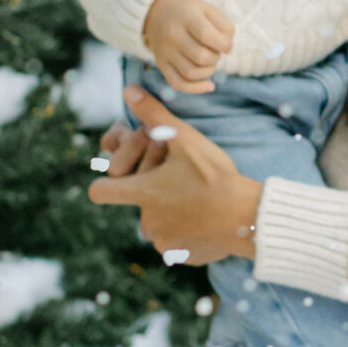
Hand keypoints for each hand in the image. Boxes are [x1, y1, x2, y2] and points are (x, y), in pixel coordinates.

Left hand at [92, 86, 261, 264]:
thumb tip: (128, 90)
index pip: (100, 191)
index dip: (106, 182)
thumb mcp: (186, 139)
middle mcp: (146, 221)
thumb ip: (154, 115)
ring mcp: (164, 242)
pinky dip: (188, 232)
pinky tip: (207, 219)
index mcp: (142, 193)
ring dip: (171, 214)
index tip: (123, 177)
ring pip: (158, 225)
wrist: (247, 216)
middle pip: (138, 205)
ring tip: (197, 201)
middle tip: (183, 183)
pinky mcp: (182, 256)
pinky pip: (177, 242)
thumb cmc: (215, 177)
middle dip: (154, 194)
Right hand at [144, 0, 234, 94]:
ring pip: (192, 73)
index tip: (226, 43)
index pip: (207, 36)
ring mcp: (165, 51)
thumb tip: (227, 50)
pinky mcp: (161, 63)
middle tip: (214, 50)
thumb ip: (225, 27)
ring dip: (209, 71)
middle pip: (202, 57)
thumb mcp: (209, 9)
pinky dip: (196, 88)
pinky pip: (178, 83)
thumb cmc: (190, 12)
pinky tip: (209, 86)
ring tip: (209, 61)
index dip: (224, 43)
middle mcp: (172, 35)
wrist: (158, 11)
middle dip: (215, 57)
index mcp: (186, 17)